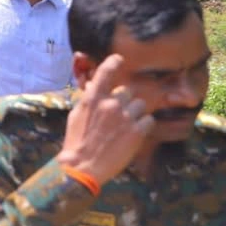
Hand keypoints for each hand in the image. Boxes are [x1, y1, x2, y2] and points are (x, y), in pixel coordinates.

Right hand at [55, 54, 153, 185]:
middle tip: (118, 116)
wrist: (83, 166)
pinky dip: (143, 126)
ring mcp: (125, 117)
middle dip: (124, 101)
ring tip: (126, 127)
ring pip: (140, 105)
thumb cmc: (77, 141)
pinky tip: (133, 134)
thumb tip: (96, 89)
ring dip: (135, 113)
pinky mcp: (137, 131)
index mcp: (93, 99)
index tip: (119, 59)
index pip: (105, 72)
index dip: (113, 63)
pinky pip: (149, 120)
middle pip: (127, 92)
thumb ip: (89, 100)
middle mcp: (110, 104)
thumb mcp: (77, 115)